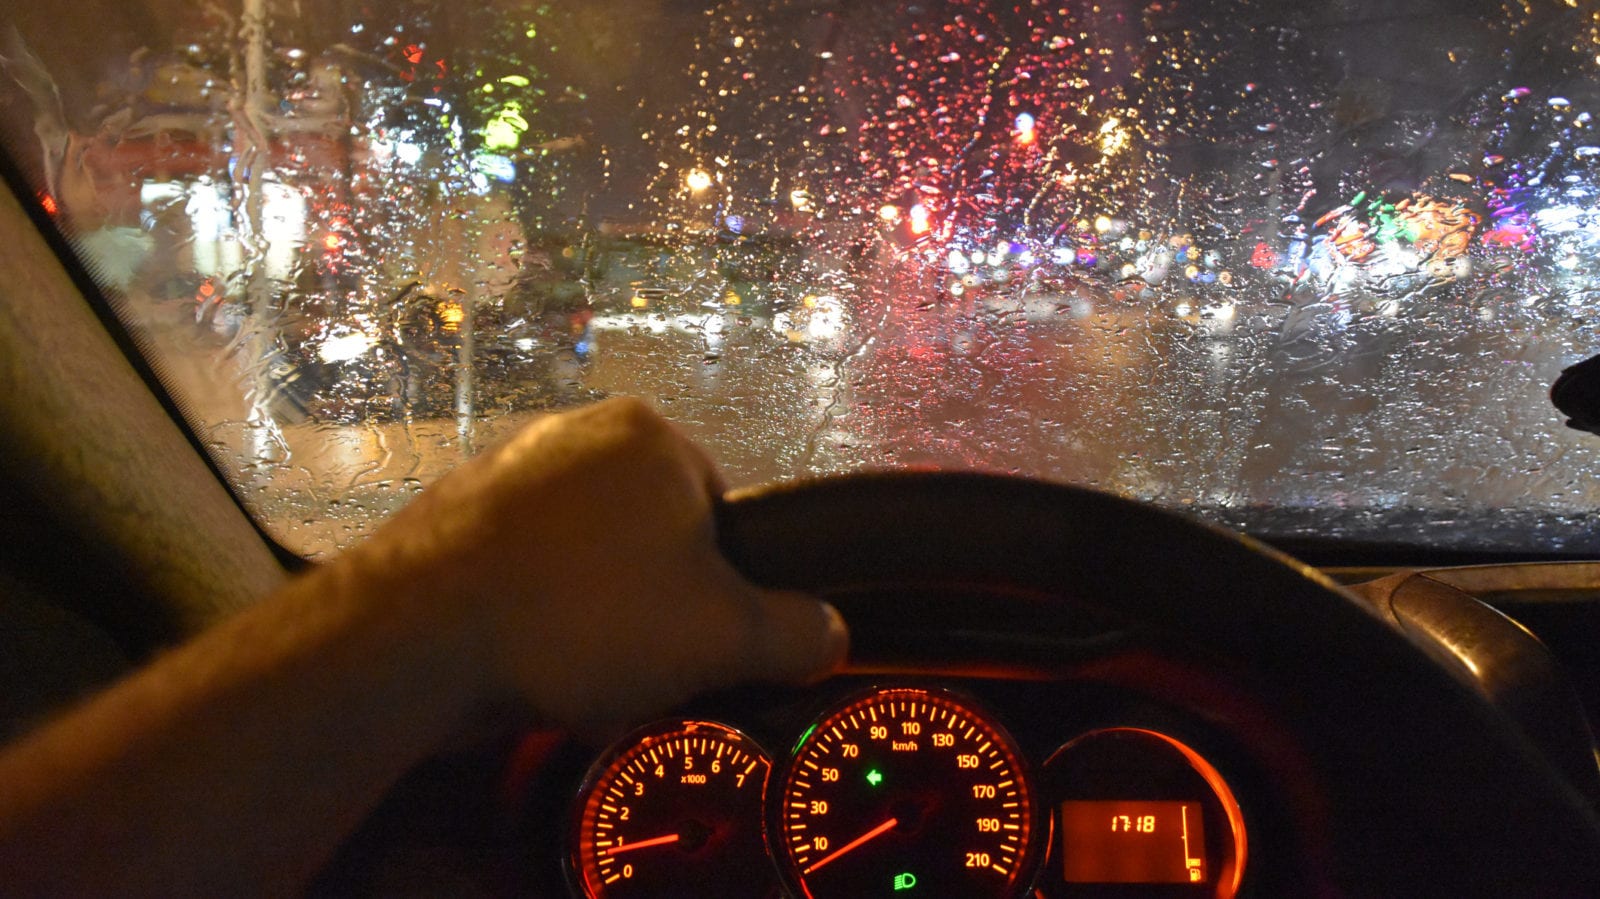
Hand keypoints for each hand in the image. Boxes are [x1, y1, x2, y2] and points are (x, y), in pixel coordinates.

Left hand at [345, 397, 848, 738]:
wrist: (414, 636)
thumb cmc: (585, 615)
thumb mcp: (724, 637)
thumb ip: (794, 633)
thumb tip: (830, 633)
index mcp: (650, 432)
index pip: (719, 513)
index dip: (720, 589)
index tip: (695, 641)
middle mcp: (574, 431)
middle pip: (648, 538)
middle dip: (649, 606)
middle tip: (637, 665)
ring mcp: (502, 469)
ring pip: (582, 561)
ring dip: (589, 618)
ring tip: (573, 672)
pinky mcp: (447, 517)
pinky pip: (520, 574)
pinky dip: (531, 616)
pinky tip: (522, 662)